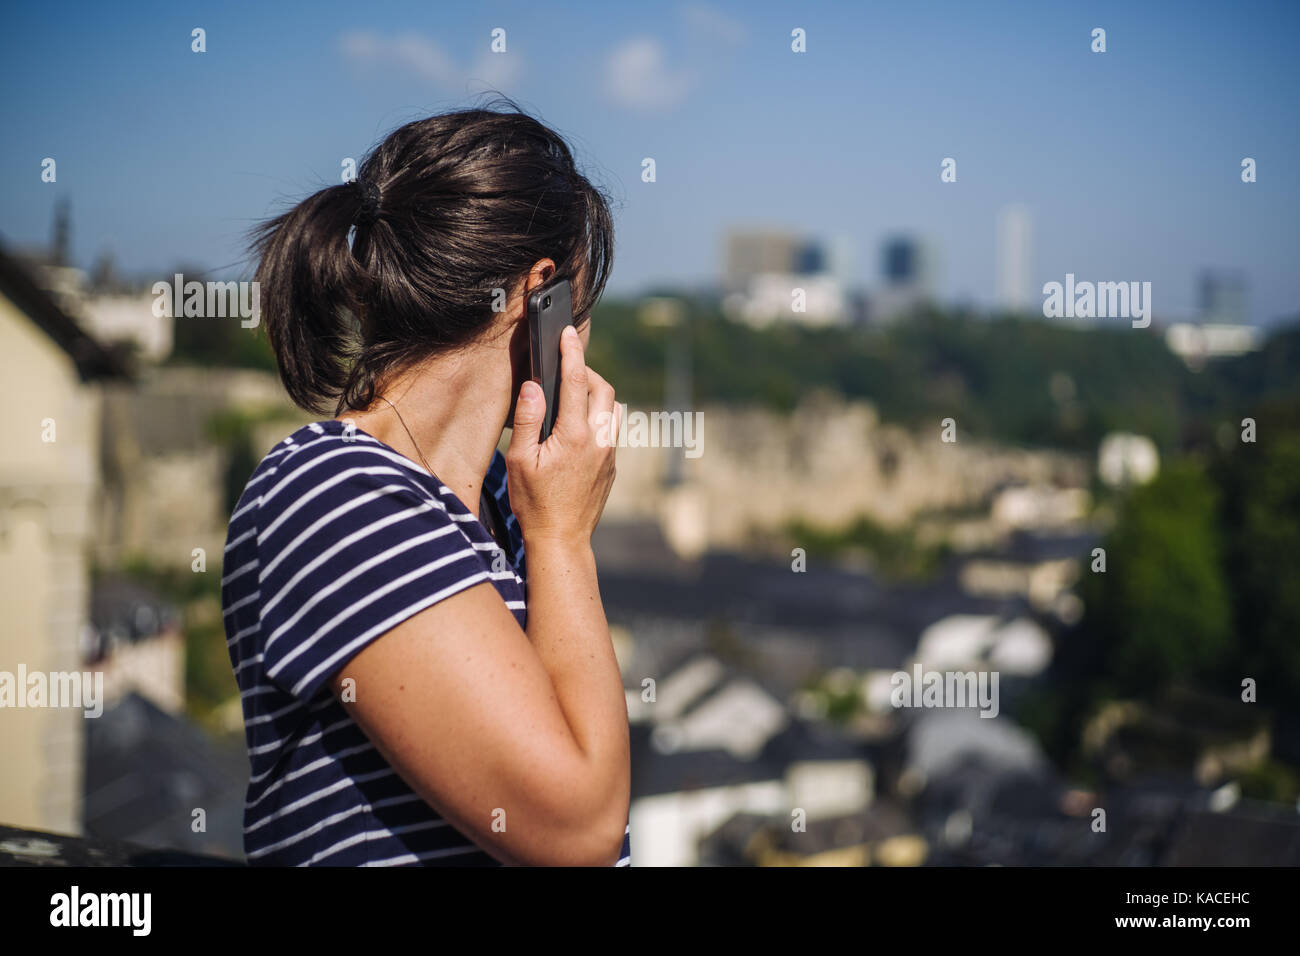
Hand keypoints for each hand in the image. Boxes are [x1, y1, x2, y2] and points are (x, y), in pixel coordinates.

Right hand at [506, 325, 619, 544]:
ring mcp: (610, 453)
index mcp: (574, 435)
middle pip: (603, 388)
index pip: (576, 381)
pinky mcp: (613, 465)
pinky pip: (611, 429)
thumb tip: (534, 385)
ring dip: (596, 395)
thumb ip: (528, 419)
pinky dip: (597, 416)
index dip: (571, 352)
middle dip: (586, 372)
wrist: (562, 539)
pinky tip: (577, 426)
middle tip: (565, 369)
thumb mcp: (519, 461)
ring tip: (573, 396)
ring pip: (612, 408)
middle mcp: (598, 440)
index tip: (568, 332)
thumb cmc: (534, 503)